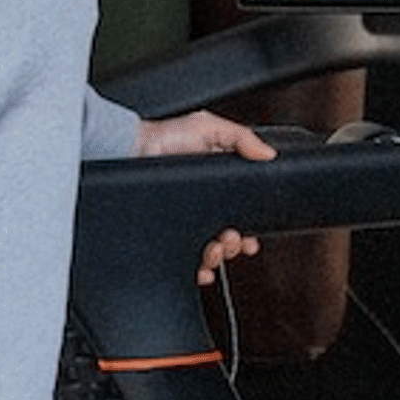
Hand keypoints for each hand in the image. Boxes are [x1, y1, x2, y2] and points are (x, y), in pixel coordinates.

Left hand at [132, 109, 274, 283]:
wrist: (129, 151)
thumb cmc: (163, 137)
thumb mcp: (208, 128)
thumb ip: (241, 138)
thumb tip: (269, 155)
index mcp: (218, 189)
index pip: (240, 217)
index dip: (249, 231)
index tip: (252, 238)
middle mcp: (202, 210)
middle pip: (229, 240)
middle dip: (235, 245)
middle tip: (231, 238)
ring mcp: (184, 226)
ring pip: (210, 254)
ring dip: (219, 257)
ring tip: (215, 248)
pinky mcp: (167, 237)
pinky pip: (185, 263)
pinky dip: (198, 271)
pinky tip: (201, 269)